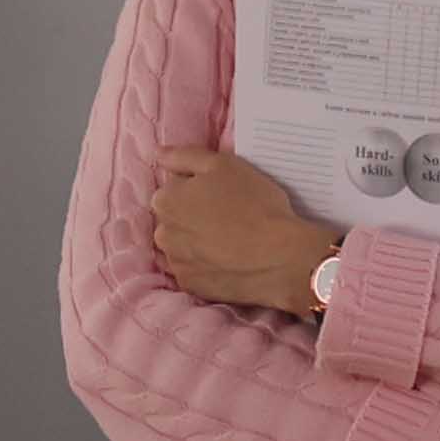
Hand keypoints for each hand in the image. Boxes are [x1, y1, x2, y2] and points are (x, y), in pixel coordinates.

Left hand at [149, 147, 342, 315]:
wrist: (281, 256)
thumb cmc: (254, 204)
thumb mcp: (221, 164)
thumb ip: (183, 156)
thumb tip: (158, 154)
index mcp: (165, 200)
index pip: (173, 190)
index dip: (197, 190)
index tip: (221, 196)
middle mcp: (163, 233)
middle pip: (173, 220)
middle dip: (192, 217)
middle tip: (228, 218)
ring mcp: (176, 263)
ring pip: (181, 246)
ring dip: (196, 243)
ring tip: (229, 241)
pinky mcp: (192, 286)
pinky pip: (193, 271)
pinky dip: (205, 266)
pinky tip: (227, 261)